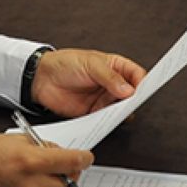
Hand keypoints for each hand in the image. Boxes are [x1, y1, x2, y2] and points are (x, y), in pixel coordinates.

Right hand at [0, 133, 92, 186]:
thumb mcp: (17, 140)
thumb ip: (44, 147)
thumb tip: (61, 154)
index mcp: (31, 161)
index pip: (71, 162)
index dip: (83, 158)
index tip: (85, 158)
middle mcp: (31, 186)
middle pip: (68, 185)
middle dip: (67, 175)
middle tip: (57, 169)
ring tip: (42, 181)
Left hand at [32, 49, 146, 116]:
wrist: (42, 79)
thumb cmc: (64, 63)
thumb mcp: (89, 64)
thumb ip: (109, 77)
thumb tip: (128, 89)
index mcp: (115, 66)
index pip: (136, 74)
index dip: (143, 82)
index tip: (144, 90)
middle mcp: (112, 84)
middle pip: (132, 94)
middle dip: (134, 100)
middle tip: (132, 104)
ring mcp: (103, 99)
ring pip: (121, 109)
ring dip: (122, 112)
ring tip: (119, 113)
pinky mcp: (94, 113)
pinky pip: (106, 120)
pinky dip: (109, 122)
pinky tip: (107, 121)